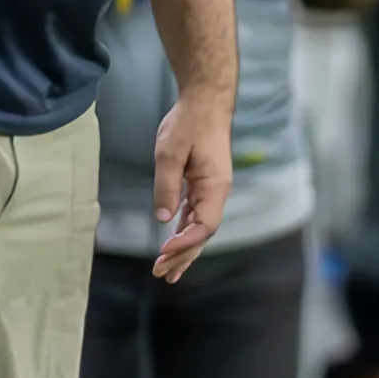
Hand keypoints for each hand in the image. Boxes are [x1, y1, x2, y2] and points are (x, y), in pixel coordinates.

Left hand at [149, 85, 233, 280]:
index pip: (204, 226)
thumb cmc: (189, 124)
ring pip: (199, 227)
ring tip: (167, 271)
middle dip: (183, 256)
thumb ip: (166, 186)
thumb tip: (163, 219)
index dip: (185, 243)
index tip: (163, 253)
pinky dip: (184, 233)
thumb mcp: (169, 153)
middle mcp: (217, 193)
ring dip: (184, 249)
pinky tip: (173, 244)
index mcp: (215, 187)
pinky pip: (195, 215)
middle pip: (203, 234)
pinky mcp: (204, 185)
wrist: (206, 102)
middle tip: (161, 274)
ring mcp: (212, 190)